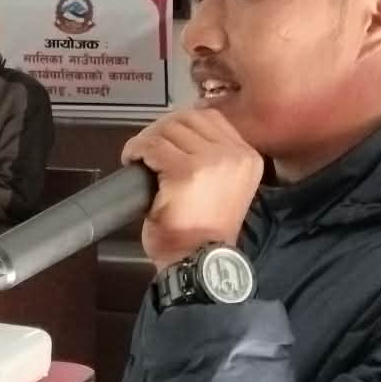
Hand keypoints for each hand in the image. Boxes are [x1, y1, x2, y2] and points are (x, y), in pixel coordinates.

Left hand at [121, 108, 262, 269]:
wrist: (199, 263)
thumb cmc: (205, 232)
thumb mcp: (223, 187)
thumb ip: (214, 159)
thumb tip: (180, 132)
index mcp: (248, 157)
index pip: (211, 118)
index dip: (181, 125)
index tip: (165, 140)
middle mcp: (235, 154)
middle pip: (188, 119)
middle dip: (162, 130)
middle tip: (148, 150)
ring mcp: (211, 161)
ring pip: (168, 129)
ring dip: (147, 140)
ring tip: (139, 157)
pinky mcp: (185, 172)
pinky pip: (153, 146)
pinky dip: (137, 150)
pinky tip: (132, 160)